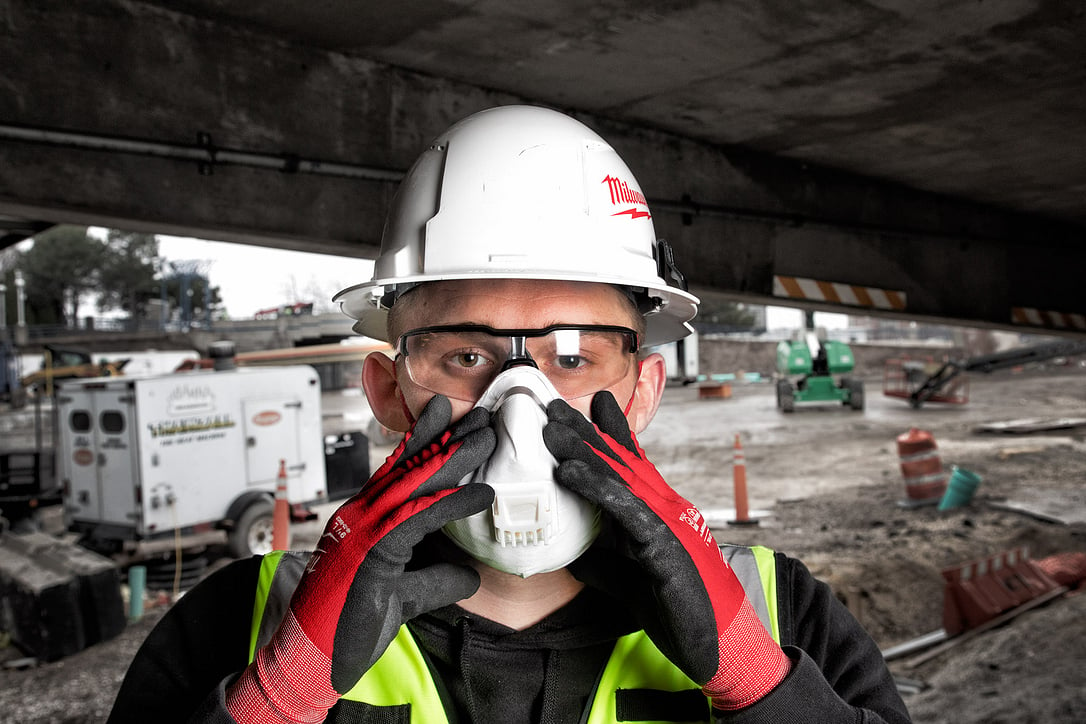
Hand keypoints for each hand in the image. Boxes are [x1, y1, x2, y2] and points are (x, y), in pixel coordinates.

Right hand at [227, 396, 495, 722]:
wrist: (307, 661)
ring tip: (488, 438)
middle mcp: (360, 516)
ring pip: (414, 484)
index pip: (397, 471)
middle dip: (447, 438)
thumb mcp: (400, 598)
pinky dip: (451, 504)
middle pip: (410, 467)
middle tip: (482, 414)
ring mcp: (361, 531)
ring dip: (454, 459)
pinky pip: (418, 521)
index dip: (425, 440)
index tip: (451, 416)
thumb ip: (433, 580)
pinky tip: (481, 494)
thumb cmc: (343, 628)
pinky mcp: (369, 554)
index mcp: (362, 519)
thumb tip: (469, 574)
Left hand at [543, 393, 789, 710]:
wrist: (721, 647)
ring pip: (619, 477)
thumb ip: (603, 564)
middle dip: (586, 432)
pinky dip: (595, 488)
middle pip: (620, 462)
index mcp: (657, 514)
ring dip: (583, 450)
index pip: (631, 466)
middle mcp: (665, 509)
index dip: (609, 434)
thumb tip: (571, 554)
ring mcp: (667, 524)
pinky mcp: (664, 547)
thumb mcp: (629, 582)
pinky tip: (569, 472)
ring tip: (552, 427)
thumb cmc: (679, 610)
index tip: (588, 406)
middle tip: (552, 404)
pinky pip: (624, 511)